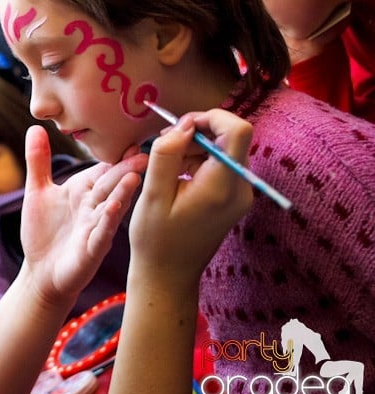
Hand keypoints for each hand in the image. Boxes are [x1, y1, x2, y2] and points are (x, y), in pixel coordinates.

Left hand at [19, 125, 145, 306]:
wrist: (40, 273)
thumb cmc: (43, 232)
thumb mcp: (37, 191)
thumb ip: (39, 160)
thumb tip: (35, 126)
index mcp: (84, 190)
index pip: (104, 168)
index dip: (117, 155)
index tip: (132, 137)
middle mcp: (95, 207)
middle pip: (112, 184)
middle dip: (127, 169)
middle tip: (144, 153)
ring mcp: (96, 228)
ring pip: (112, 207)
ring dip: (123, 193)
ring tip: (133, 176)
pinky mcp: (91, 249)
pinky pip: (101, 233)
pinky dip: (107, 221)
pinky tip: (113, 209)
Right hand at [128, 109, 253, 291]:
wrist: (168, 275)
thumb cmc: (156, 239)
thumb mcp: (153, 194)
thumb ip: (167, 154)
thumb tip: (182, 125)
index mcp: (222, 186)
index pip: (238, 131)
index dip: (211, 118)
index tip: (181, 126)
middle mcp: (241, 188)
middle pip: (230, 138)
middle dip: (197, 133)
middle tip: (164, 146)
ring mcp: (241, 194)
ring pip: (224, 149)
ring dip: (195, 148)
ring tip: (167, 168)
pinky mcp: (234, 198)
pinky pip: (221, 165)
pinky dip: (198, 161)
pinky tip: (176, 178)